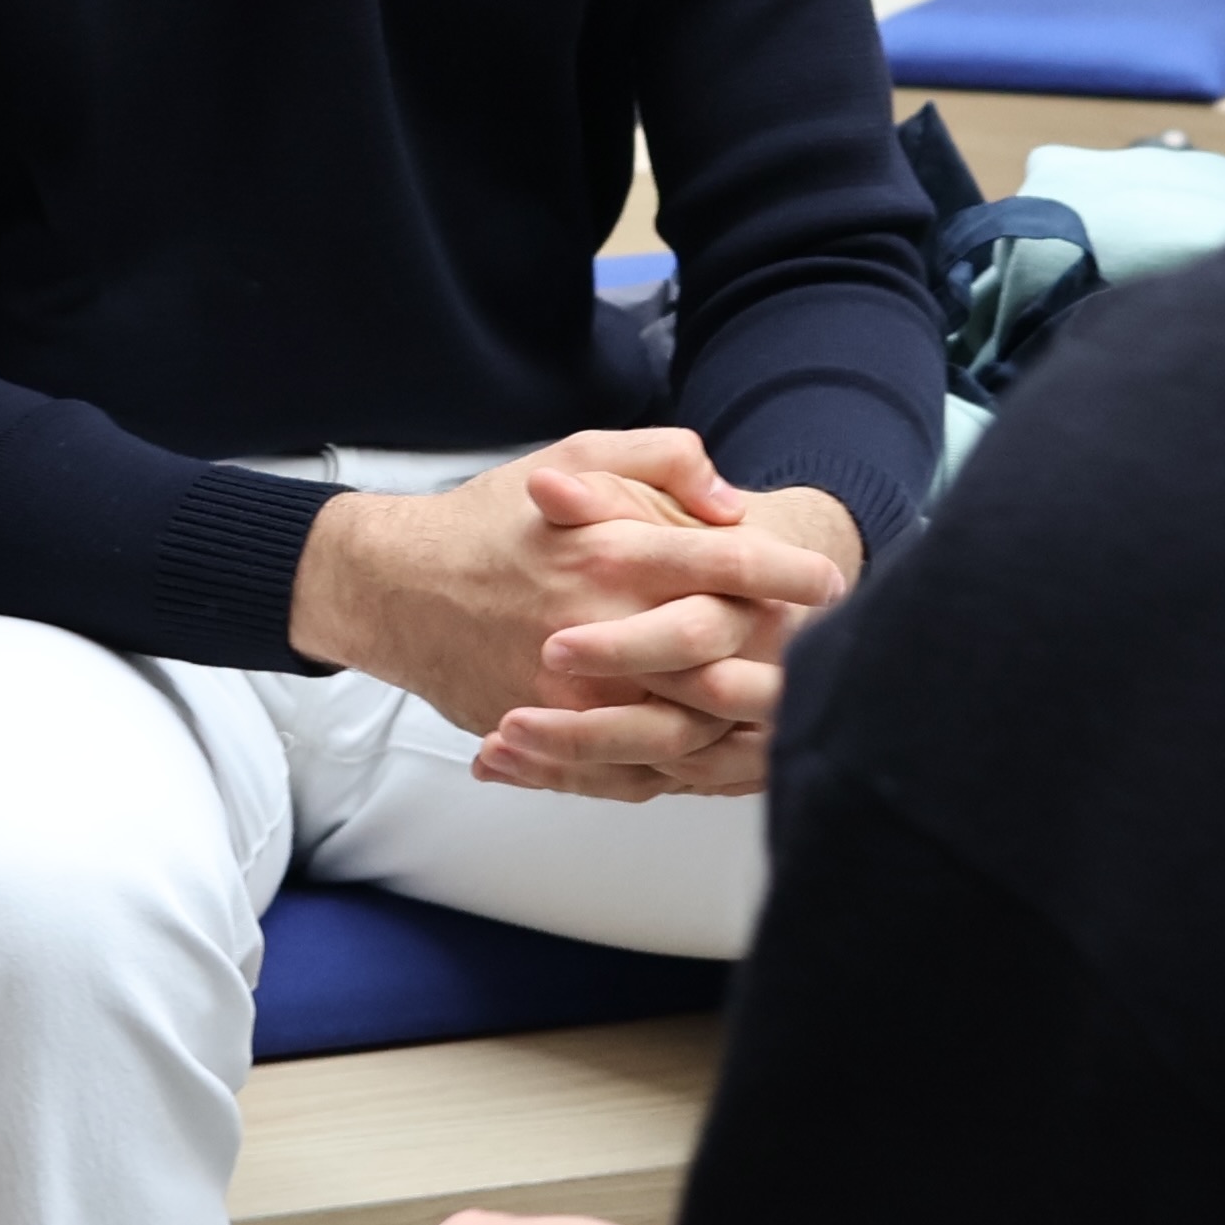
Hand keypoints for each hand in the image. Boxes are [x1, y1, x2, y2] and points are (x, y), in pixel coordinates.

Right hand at [290, 433, 848, 759]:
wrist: (395, 587)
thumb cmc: (493, 519)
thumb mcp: (577, 454)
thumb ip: (664, 461)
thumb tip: (733, 502)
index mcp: (608, 554)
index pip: (726, 565)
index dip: (789, 573)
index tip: (830, 580)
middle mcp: (595, 631)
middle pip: (717, 659)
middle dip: (782, 659)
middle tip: (826, 653)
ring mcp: (571, 696)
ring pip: (685, 730)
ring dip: (745, 726)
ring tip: (793, 714)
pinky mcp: (549, 737)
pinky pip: (634, 770)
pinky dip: (687, 770)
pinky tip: (727, 754)